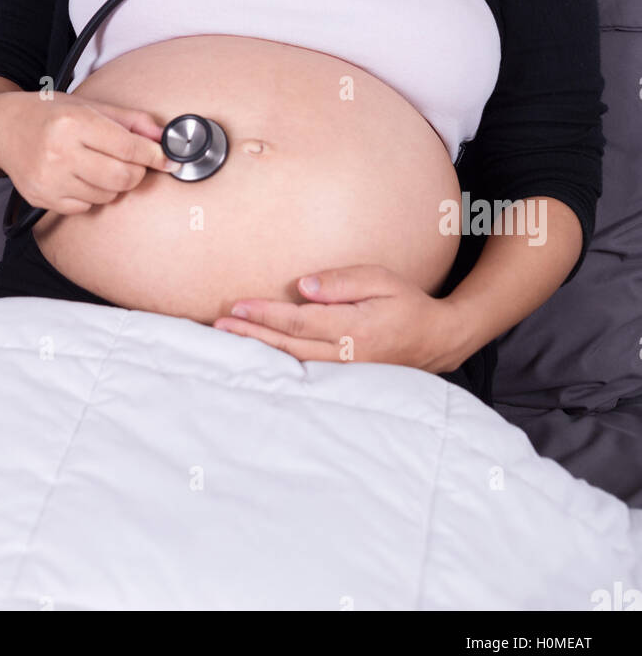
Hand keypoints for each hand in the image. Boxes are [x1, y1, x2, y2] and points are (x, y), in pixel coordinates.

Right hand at [0, 91, 178, 215]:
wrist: (3, 128)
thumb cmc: (49, 113)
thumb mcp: (90, 105)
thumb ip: (130, 121)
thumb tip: (163, 138)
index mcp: (74, 123)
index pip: (128, 148)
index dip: (155, 156)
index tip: (168, 159)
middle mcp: (59, 152)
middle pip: (122, 177)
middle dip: (136, 172)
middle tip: (131, 162)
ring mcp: (49, 179)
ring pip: (106, 196)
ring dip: (113, 184)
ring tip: (98, 164)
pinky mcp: (42, 198)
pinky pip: (85, 207)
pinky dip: (91, 195)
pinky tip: (79, 176)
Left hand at [212, 264, 465, 372]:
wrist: (436, 340)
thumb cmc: (407, 303)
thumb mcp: (381, 280)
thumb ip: (343, 282)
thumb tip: (304, 286)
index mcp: (353, 328)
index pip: (299, 321)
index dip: (266, 314)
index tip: (237, 306)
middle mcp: (345, 354)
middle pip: (288, 345)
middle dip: (251, 335)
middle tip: (219, 326)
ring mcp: (344, 370)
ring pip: (293, 361)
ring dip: (260, 349)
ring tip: (229, 339)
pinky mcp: (344, 376)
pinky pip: (305, 370)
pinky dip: (279, 362)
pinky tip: (260, 353)